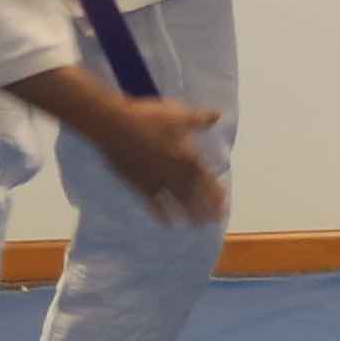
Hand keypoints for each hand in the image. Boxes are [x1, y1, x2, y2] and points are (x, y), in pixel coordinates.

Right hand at [94, 96, 227, 225]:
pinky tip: (167, 223)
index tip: (224, 204)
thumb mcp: (177, 115)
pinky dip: (161, 214)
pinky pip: (153, 204)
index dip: (215, 192)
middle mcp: (173, 172)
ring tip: (198, 225)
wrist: (115, 127)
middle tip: (216, 220)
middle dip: (207, 208)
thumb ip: (199, 119)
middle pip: (194, 195)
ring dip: (189, 214)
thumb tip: (218, 115)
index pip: (205, 179)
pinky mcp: (139, 185)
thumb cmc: (147, 118)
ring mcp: (156, 181)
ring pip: (176, 202)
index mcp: (185, 156)